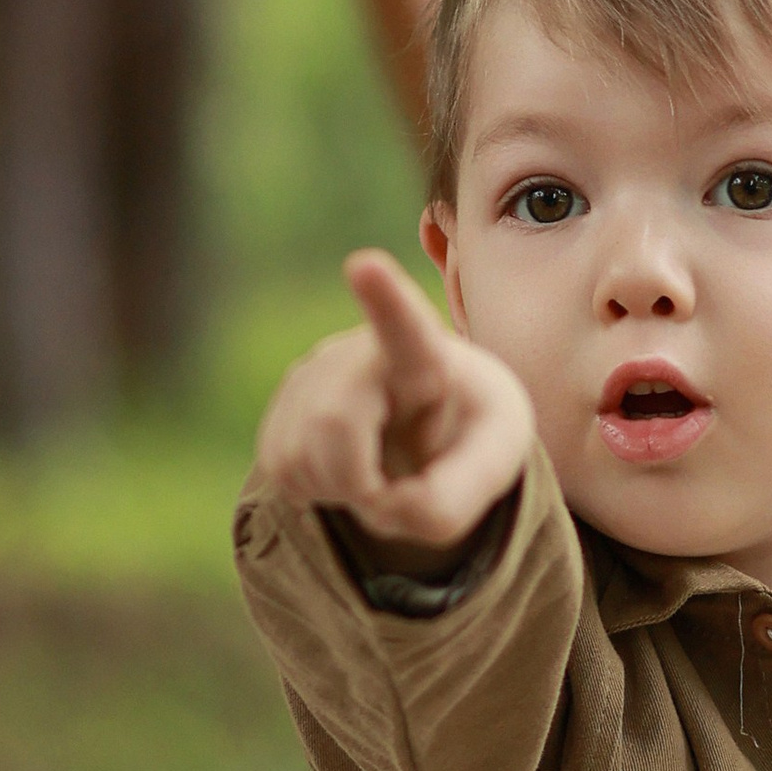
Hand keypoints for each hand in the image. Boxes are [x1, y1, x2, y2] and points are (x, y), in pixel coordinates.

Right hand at [255, 250, 535, 564]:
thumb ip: (452, 500)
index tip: (364, 264)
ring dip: (340, 490)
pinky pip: (278, 468)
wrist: (439, 428)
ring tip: (378, 467)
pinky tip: (347, 467)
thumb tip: (383, 505)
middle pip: (332, 425)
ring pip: (298, 454)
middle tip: (402, 482)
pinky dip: (316, 490)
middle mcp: (359, 350)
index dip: (383, 297)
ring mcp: (313, 372)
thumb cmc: (473, 432)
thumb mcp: (492, 465)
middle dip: (360, 480)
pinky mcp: (282, 405)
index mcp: (427, 356)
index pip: (404, 326)